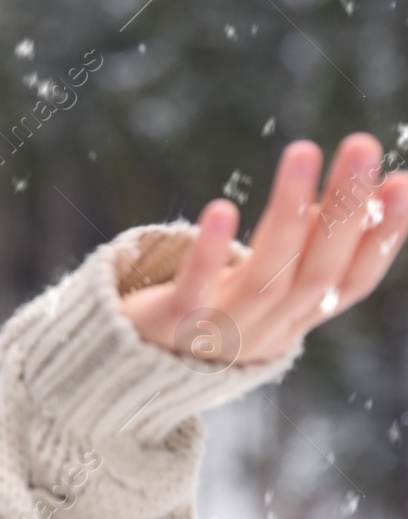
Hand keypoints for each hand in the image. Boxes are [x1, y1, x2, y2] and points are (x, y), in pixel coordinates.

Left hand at [121, 133, 407, 366]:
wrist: (137, 373)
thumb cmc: (211, 315)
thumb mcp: (264, 289)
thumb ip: (299, 253)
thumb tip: (336, 202)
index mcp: (298, 317)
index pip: (353, 280)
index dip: (382, 238)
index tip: (401, 183)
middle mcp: (271, 327)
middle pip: (319, 269)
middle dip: (347, 208)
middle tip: (361, 145)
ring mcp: (224, 327)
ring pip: (268, 273)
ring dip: (289, 211)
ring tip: (304, 151)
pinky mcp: (174, 322)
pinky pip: (196, 287)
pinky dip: (211, 251)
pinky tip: (223, 207)